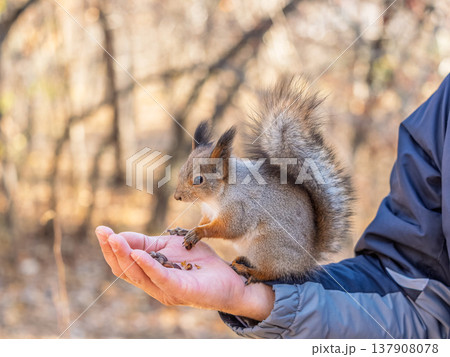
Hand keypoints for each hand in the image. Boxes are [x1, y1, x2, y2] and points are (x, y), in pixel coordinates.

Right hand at [95, 226, 274, 320]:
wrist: (230, 279)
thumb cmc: (200, 263)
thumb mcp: (169, 247)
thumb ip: (147, 243)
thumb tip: (121, 236)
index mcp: (150, 275)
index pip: (123, 264)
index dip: (111, 248)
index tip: (101, 230)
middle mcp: (154, 285)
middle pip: (125, 271)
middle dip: (112, 251)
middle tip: (102, 233)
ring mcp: (166, 290)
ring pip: (138, 275)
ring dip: (124, 256)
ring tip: (114, 239)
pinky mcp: (181, 291)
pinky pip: (160, 278)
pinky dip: (147, 266)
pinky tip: (137, 254)